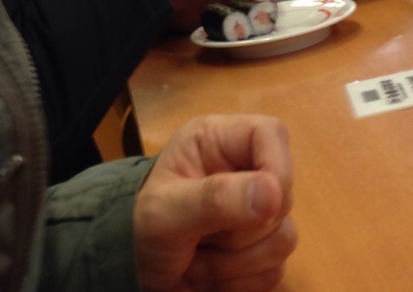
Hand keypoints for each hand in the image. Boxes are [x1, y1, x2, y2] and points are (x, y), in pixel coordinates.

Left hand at [134, 115, 295, 291]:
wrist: (129, 272)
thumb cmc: (137, 227)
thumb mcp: (165, 211)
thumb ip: (214, 199)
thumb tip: (273, 193)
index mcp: (218, 143)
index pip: (271, 135)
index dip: (277, 168)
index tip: (264, 203)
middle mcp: (243, 172)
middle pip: (284, 196)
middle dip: (242, 230)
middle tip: (201, 236)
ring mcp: (255, 215)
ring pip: (283, 240)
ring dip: (236, 262)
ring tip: (198, 256)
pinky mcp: (258, 252)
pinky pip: (275, 271)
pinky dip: (239, 282)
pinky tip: (208, 273)